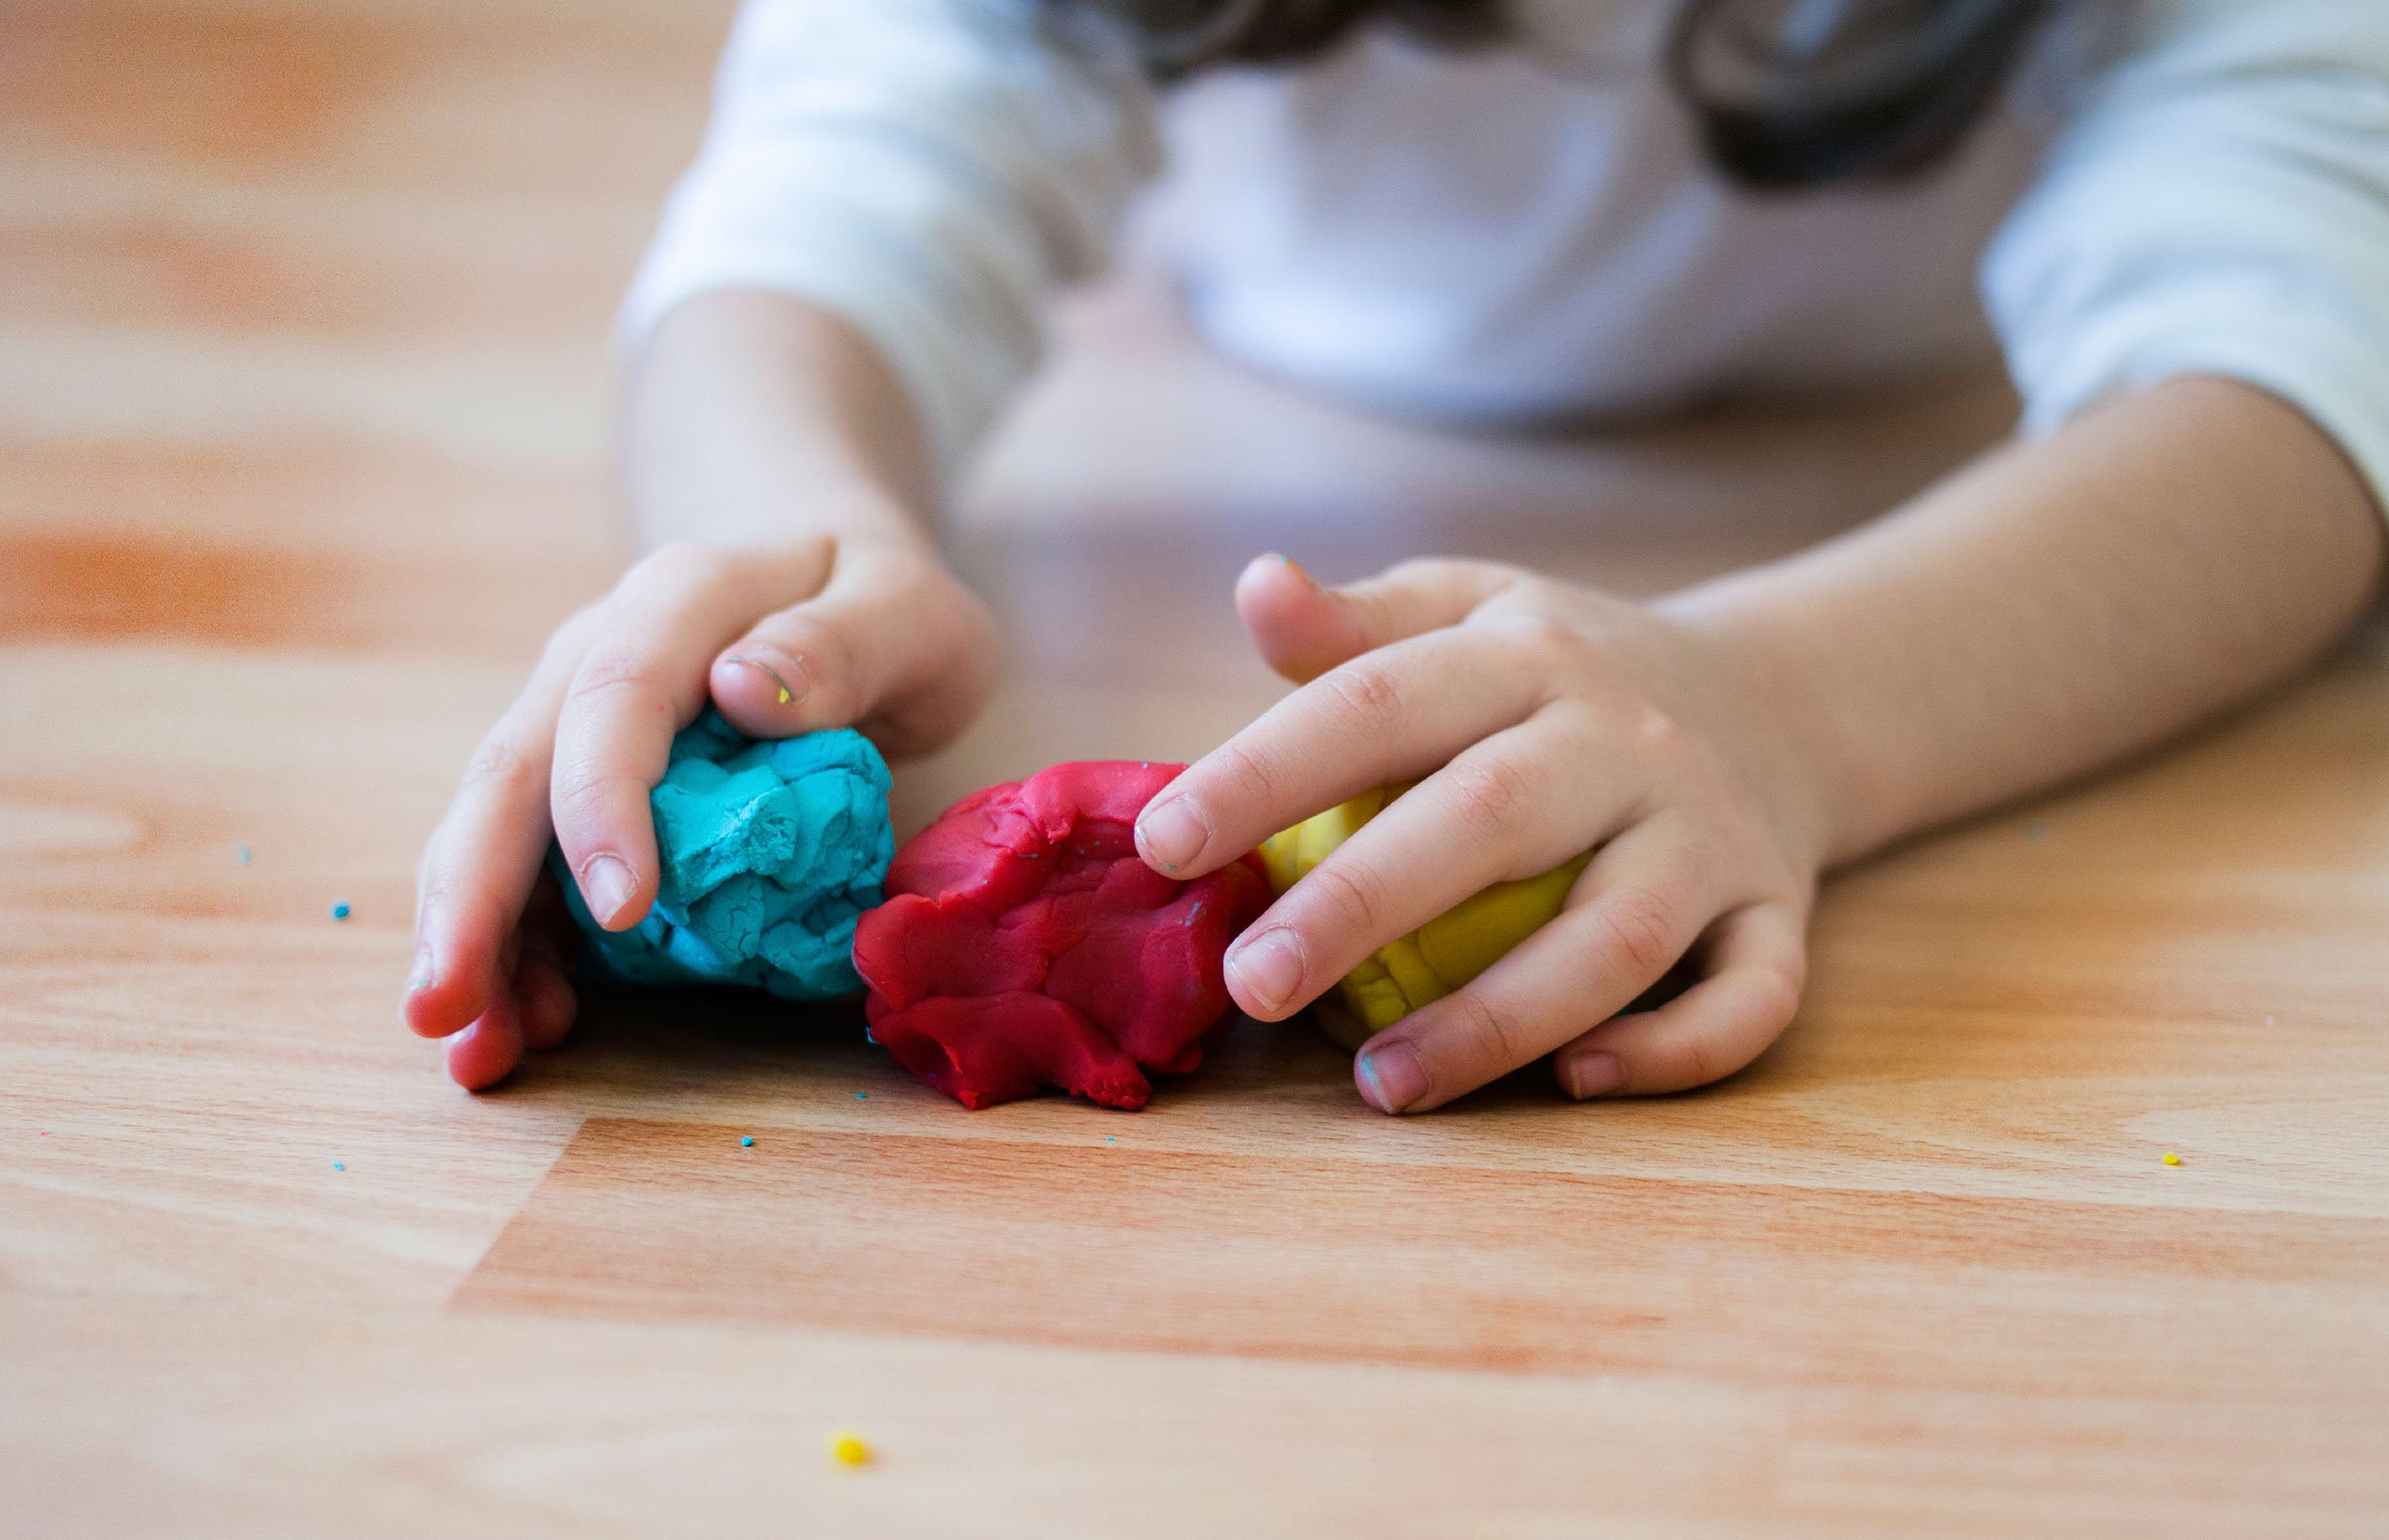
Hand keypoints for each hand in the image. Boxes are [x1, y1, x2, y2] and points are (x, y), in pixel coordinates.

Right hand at [402, 530, 998, 1088]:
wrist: (842, 587)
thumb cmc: (885, 608)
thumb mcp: (910, 615)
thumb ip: (844, 646)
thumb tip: (740, 689)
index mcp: (680, 602)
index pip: (615, 696)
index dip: (602, 800)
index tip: (622, 906)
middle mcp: (597, 655)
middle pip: (512, 772)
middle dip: (471, 895)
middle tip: (446, 1007)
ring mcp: (573, 722)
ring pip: (495, 831)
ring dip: (475, 942)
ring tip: (475, 1051)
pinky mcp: (576, 786)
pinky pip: (529, 870)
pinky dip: (518, 950)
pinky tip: (524, 1025)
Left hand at [1134, 555, 1833, 1113]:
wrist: (1779, 699)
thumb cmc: (1566, 676)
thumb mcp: (1471, 615)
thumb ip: (1358, 625)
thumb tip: (1257, 587)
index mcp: (1526, 657)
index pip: (1379, 703)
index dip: (1266, 772)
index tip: (1161, 845)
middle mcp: (1623, 742)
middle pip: (1492, 819)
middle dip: (1365, 904)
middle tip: (1252, 987)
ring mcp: (1710, 834)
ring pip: (1619, 934)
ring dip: (1501, 1017)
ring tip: (1380, 1084)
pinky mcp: (1777, 914)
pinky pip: (1750, 996)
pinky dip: (1674, 1050)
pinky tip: (1577, 1082)